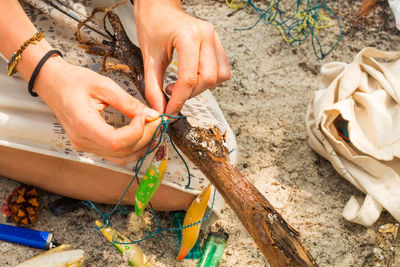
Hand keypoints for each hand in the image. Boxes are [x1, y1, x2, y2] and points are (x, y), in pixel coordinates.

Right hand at [34, 56, 160, 164]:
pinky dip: (132, 148)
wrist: (53, 83)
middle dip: (146, 138)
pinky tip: (142, 135)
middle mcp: (83, 141)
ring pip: (121, 158)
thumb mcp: (104, 85)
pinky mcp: (90, 145)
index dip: (137, 132)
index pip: (116, 142)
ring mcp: (85, 146)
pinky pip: (115, 155)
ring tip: (153, 129)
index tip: (147, 116)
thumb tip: (153, 115)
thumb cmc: (74, 81)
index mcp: (83, 125)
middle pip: (122, 152)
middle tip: (158, 122)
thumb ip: (129, 103)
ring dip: (142, 146)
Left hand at [134, 0, 230, 114]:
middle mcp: (207, 35)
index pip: (189, 78)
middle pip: (208, 79)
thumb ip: (153, 86)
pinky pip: (222, 70)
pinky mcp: (218, 43)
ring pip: (219, 76)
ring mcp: (215, 38)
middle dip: (191, 94)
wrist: (160, 8)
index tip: (170, 110)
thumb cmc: (153, 26)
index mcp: (188, 36)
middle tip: (172, 94)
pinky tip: (193, 77)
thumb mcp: (149, 57)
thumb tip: (159, 110)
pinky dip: (209, 80)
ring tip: (182, 85)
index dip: (179, 99)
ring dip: (201, 88)